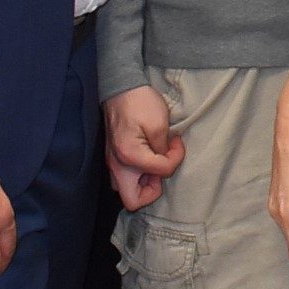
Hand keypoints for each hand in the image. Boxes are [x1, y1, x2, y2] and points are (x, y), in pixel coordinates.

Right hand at [104, 85, 184, 210]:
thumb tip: (165, 161)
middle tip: (163, 167)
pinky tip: (149, 156)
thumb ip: (163, 150)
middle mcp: (117, 165)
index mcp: (129, 157)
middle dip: (153, 190)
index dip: (175, 160)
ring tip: (157, 161)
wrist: (121, 87)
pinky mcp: (114, 156)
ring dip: (145, 181)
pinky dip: (138, 173)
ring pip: (127, 190)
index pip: (160, 173)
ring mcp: (113, 162)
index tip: (175, 143)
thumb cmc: (140, 102)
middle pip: (133, 200)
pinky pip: (125, 176)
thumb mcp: (159, 124)